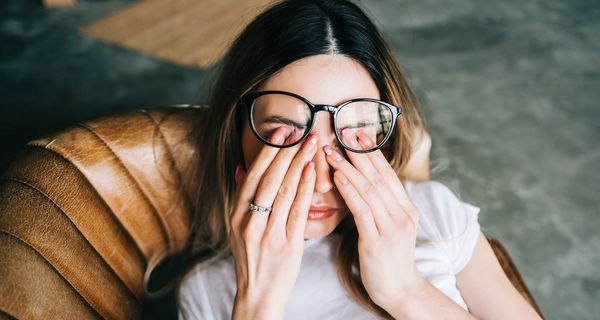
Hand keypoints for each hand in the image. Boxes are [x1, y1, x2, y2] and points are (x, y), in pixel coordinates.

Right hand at [229, 127, 317, 318]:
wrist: (257, 295)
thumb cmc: (252, 259)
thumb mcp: (238, 228)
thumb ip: (240, 198)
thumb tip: (240, 168)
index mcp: (236, 216)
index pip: (252, 176)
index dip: (267, 151)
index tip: (280, 131)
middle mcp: (249, 222)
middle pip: (268, 179)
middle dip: (285, 151)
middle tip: (301, 130)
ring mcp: (267, 234)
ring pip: (283, 191)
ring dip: (298, 163)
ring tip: (311, 143)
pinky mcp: (287, 245)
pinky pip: (296, 211)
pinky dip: (304, 188)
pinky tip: (312, 171)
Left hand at [323, 129, 422, 310]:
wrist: (399, 291)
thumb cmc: (388, 258)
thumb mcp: (390, 227)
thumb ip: (381, 205)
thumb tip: (363, 182)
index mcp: (406, 208)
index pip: (387, 174)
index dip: (372, 152)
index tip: (357, 133)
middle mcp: (403, 214)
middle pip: (379, 176)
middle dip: (359, 152)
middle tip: (343, 131)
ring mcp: (392, 227)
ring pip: (369, 189)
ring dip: (348, 167)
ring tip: (331, 151)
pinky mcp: (378, 241)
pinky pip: (362, 210)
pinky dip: (349, 191)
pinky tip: (337, 177)